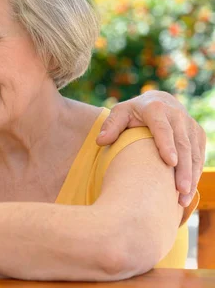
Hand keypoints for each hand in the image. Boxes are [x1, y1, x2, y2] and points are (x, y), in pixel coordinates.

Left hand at [96, 90, 205, 206]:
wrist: (159, 102)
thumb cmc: (133, 112)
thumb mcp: (120, 113)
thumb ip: (111, 125)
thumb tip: (100, 141)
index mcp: (156, 109)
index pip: (163, 129)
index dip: (167, 145)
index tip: (170, 162)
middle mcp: (177, 115)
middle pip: (182, 144)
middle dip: (183, 169)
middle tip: (179, 190)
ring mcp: (190, 125)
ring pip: (194, 153)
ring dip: (191, 176)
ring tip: (183, 198)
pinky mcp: (198, 135)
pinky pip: (198, 156)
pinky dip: (195, 174)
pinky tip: (187, 192)